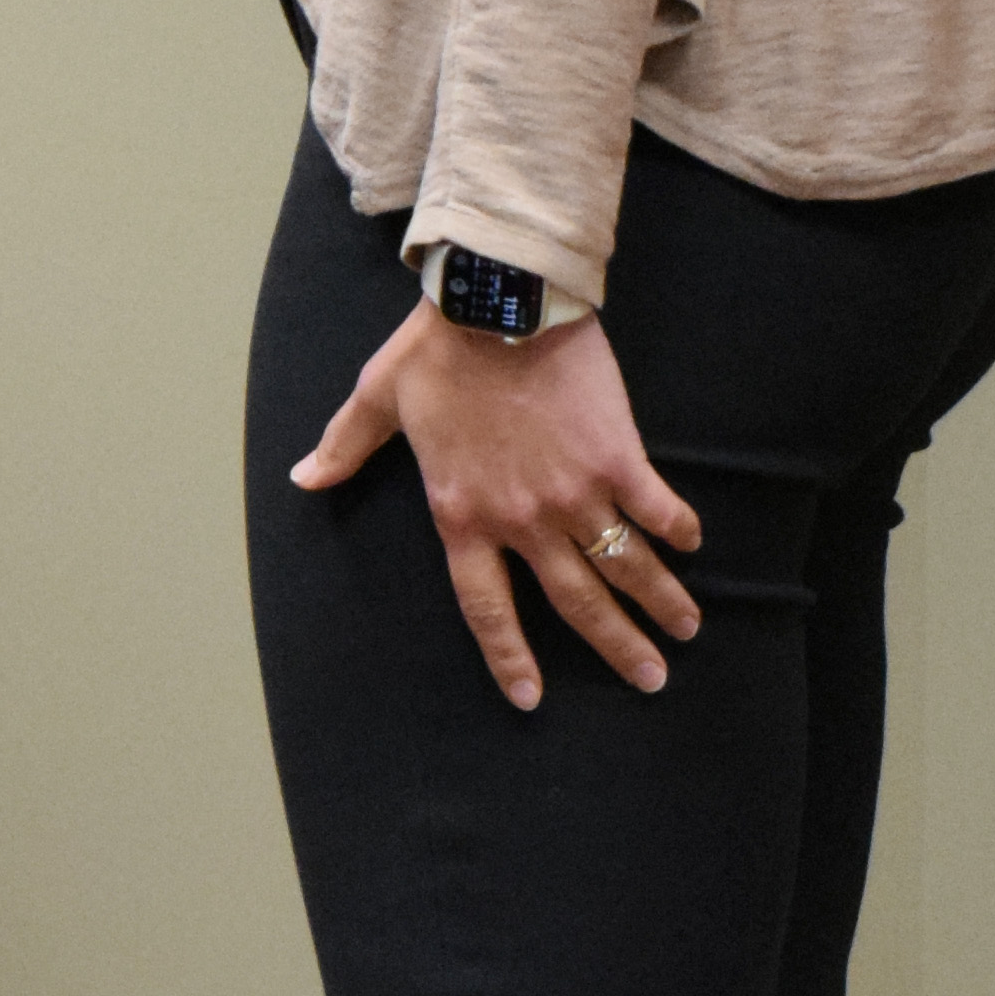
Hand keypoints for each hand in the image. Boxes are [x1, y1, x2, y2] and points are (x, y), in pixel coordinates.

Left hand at [292, 291, 703, 706]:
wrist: (495, 299)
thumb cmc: (434, 350)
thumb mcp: (378, 400)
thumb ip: (345, 447)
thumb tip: (303, 478)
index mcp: (462, 514)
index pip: (485, 607)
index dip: (507, 656)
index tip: (529, 696)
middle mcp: (523, 519)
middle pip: (575, 603)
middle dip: (616, 647)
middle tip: (650, 681)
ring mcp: (575, 493)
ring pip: (625, 567)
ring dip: (660, 602)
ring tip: (685, 631)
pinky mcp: (617, 458)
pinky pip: (656, 509)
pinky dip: (677, 530)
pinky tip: (691, 545)